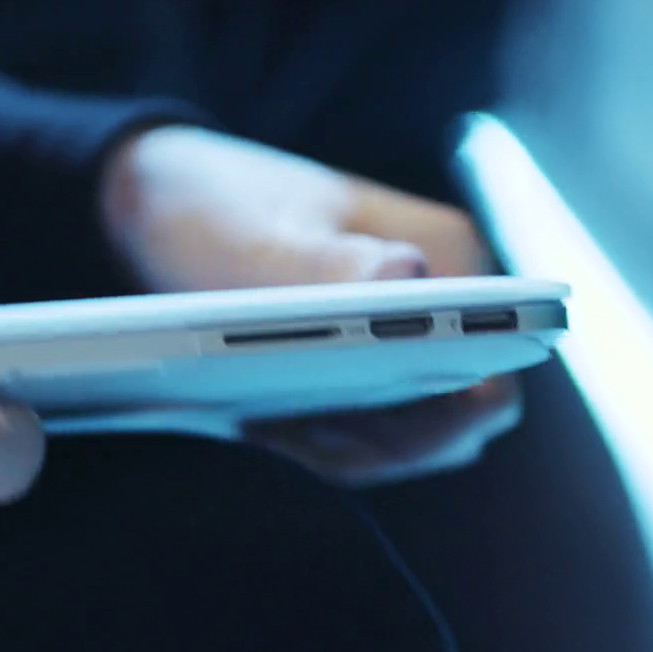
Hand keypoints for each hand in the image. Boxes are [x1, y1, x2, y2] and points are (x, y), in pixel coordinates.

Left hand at [101, 126, 520, 486]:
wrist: (164, 203)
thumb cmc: (211, 206)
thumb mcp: (249, 234)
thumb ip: (319, 263)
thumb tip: (405, 278)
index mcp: (451, 254)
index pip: (488, 386)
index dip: (427, 428)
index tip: (327, 417)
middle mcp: (449, 300)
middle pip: (451, 428)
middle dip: (371, 445)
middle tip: (276, 426)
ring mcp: (415, 338)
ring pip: (410, 438)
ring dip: (340, 447)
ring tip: (261, 421)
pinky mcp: (374, 366)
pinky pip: (370, 434)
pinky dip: (320, 442)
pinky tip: (261, 422)